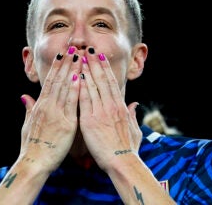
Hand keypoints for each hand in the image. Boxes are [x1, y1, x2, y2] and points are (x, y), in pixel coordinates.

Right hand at [20, 51, 80, 171]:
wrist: (35, 163)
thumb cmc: (33, 145)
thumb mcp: (28, 125)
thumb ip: (29, 108)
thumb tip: (25, 96)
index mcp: (41, 106)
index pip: (50, 81)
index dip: (57, 67)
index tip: (63, 54)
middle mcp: (48, 106)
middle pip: (58, 80)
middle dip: (66, 63)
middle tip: (73, 48)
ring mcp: (56, 113)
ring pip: (64, 87)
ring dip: (72, 70)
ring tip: (78, 56)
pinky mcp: (66, 123)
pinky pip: (71, 103)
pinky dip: (75, 89)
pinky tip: (79, 78)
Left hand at [78, 49, 141, 169]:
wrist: (122, 161)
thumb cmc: (128, 148)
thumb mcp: (135, 129)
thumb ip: (133, 114)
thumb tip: (135, 104)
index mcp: (121, 107)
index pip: (112, 83)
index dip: (105, 69)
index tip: (100, 58)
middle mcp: (111, 106)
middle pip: (102, 80)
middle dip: (95, 63)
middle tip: (89, 50)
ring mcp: (101, 112)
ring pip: (93, 86)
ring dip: (87, 70)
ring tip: (81, 57)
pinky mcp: (90, 121)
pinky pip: (84, 100)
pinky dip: (80, 87)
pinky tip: (76, 76)